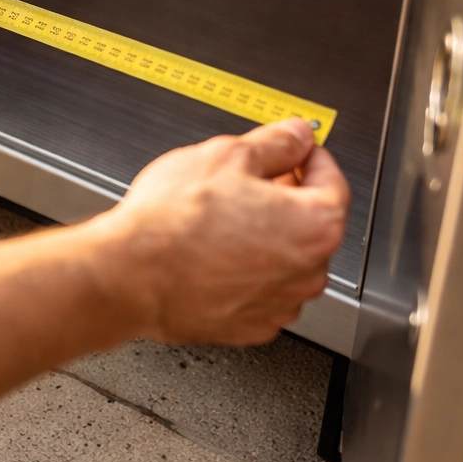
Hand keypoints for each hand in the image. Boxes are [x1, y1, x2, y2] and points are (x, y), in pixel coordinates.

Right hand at [100, 119, 349, 345]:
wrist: (130, 273)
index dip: (307, 156)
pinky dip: (244, 269)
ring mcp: (280, 303)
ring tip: (219, 217)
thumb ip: (275, 142)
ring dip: (263, 235)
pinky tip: (212, 250)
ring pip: (283, 257)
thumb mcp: (226, 154)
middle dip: (283, 197)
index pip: (332, 180)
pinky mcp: (250, 325)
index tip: (293, 148)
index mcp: (316, 225)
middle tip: (246, 179)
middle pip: (309, 221)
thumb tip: (295, 135)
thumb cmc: (174, 221)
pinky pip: (259, 288)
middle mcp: (308, 271)